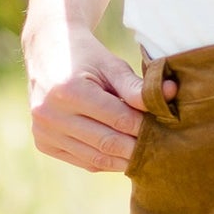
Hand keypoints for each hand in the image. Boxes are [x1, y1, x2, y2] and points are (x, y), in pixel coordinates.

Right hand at [23, 26, 173, 173]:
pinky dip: (107, 162)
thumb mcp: (111, 64)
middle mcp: (50, 115)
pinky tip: (124, 155)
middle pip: (107, 143)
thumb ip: (137, 86)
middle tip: (163, 148)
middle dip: (138, 148)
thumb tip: (170, 94)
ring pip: (96, 159)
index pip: (119, 120)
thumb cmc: (86, 56)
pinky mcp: (43, 143)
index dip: (145, 127)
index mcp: (68, 91)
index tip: (166, 129)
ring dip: (125, 160)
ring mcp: (44, 132)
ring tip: (147, 154)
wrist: (47, 52)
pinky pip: (83, 162)